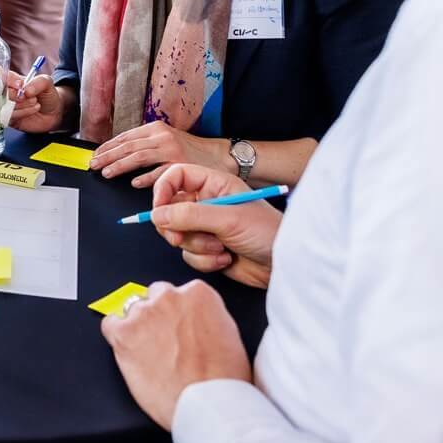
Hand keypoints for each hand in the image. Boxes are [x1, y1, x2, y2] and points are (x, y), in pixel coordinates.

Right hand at [4, 69, 63, 132]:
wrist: (53, 112)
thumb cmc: (47, 94)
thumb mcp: (46, 82)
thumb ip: (38, 81)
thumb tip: (25, 90)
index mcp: (11, 79)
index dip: (8, 81)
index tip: (20, 85)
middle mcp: (6, 92)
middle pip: (0, 92)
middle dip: (16, 95)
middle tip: (29, 96)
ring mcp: (6, 106)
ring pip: (5, 105)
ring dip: (22, 105)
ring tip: (35, 102)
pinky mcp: (8, 118)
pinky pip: (9, 116)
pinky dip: (23, 113)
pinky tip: (34, 109)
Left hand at [89, 120, 231, 184]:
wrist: (220, 156)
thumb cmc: (191, 151)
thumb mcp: (166, 140)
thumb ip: (145, 145)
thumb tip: (119, 154)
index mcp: (155, 129)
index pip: (125, 137)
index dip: (108, 146)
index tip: (95, 155)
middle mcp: (162, 137)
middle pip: (128, 146)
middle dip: (108, 156)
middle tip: (93, 165)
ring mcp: (171, 150)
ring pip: (139, 156)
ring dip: (120, 165)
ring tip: (106, 172)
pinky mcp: (180, 164)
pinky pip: (159, 171)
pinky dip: (145, 177)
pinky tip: (134, 182)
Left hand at [101, 280, 250, 429]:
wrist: (208, 403)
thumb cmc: (222, 379)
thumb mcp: (227, 335)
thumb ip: (206, 317)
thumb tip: (194, 320)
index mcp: (198, 293)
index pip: (179, 292)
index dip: (179, 314)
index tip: (179, 327)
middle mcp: (169, 297)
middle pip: (155, 296)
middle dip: (159, 316)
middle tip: (165, 341)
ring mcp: (145, 314)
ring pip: (133, 309)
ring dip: (139, 327)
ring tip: (150, 352)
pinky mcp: (124, 333)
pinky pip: (110, 324)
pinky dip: (116, 335)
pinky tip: (127, 349)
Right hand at [149, 163, 279, 288]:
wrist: (285, 265)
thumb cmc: (267, 232)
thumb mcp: (228, 219)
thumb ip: (190, 215)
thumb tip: (157, 215)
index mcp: (213, 184)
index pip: (176, 177)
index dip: (162, 191)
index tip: (158, 211)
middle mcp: (206, 203)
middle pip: (170, 209)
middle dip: (176, 227)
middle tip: (180, 238)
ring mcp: (206, 227)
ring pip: (178, 235)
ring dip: (196, 246)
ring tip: (221, 248)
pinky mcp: (207, 249)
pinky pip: (188, 254)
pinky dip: (204, 260)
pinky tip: (226, 259)